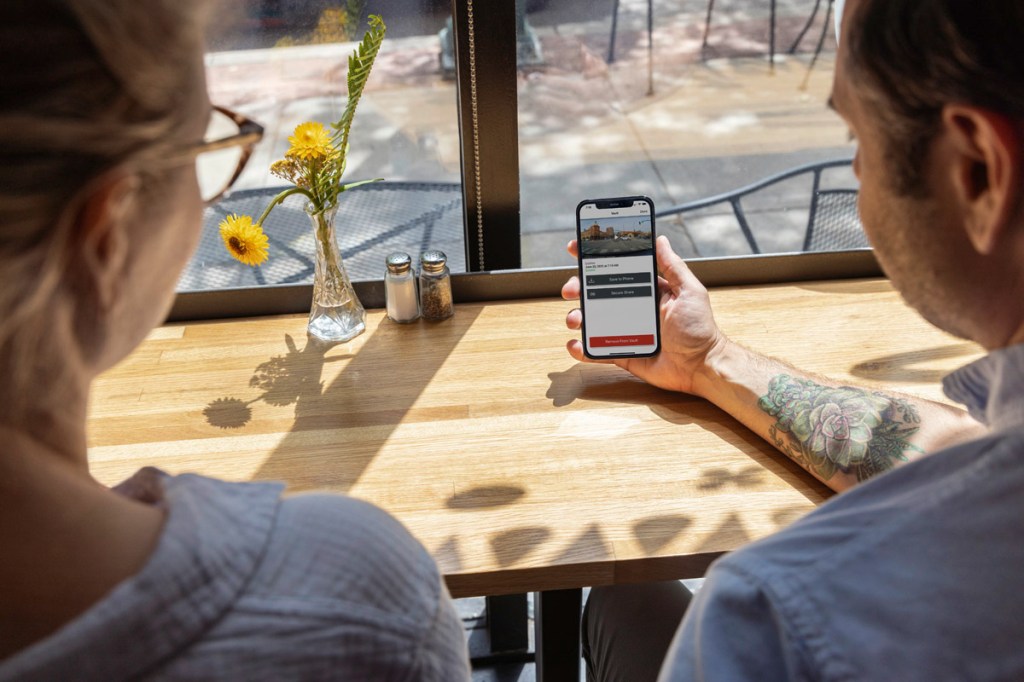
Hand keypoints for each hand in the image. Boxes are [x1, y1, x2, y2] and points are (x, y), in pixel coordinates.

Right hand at [562, 235, 726, 395]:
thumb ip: (673, 266)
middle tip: (571, 289)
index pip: (616, 269)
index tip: (576, 248)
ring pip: (592, 320)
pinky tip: (575, 344)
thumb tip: (660, 239)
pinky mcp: (621, 352)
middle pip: (596, 293)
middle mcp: (632, 307)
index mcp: (646, 290)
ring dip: (577, 316)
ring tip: (575, 319)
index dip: (595, 258)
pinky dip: (581, 348)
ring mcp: (624, 331)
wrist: (700, 367)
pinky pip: (596, 350)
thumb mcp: (689, 292)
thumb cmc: (699, 329)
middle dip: (578, 287)